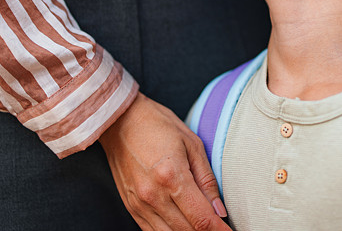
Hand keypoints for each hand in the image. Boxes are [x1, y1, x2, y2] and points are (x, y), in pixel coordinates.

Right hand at [99, 92, 229, 230]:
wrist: (120, 121)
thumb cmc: (158, 125)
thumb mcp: (192, 144)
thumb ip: (207, 180)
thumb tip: (219, 210)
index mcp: (171, 176)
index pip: (201, 218)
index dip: (220, 230)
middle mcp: (153, 195)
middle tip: (221, 227)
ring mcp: (139, 204)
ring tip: (203, 226)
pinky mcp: (131, 207)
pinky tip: (183, 224)